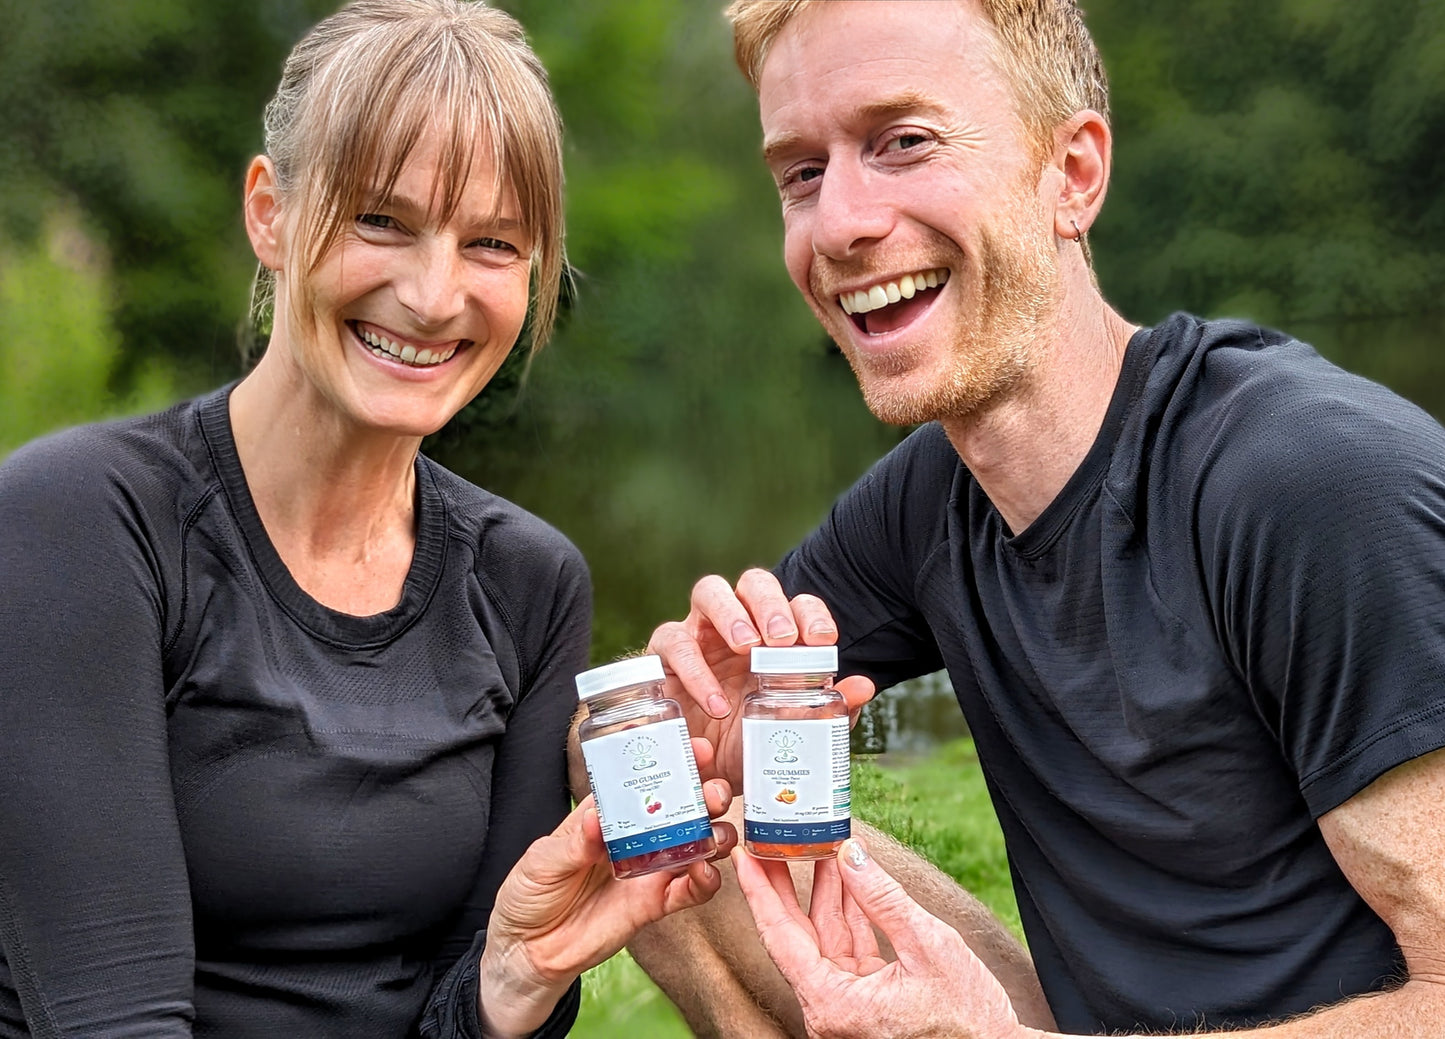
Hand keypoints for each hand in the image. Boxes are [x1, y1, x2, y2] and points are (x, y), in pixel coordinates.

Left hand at [478, 776, 736, 1036]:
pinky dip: (706, 880)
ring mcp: (648, 869)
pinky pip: (690, 890)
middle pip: (680, 807)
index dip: (671, 762)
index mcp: (607, 815)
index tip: (696, 750)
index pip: (642, 780)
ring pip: (696, 844)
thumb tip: (596, 819)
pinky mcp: (655, 903)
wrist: (529, 951)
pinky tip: (707, 871)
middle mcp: (635, 836)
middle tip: (713, 792)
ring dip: (714, 833)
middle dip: (705, 794)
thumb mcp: (542, 861)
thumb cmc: (529, 894)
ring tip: (716, 833)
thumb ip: (573, 843)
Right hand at [646, 568, 875, 786]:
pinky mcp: (662, 656)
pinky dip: (694, 668)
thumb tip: (864, 686)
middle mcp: (736, 627)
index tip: (823, 641)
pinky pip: (672, 642)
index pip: (796, 605)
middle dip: (770, 603)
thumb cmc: (746, 745)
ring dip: (730, 612)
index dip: (811, 613)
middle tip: (782, 639)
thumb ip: (826, 712)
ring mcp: (697, 634)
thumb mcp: (787, 733)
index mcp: (772, 639)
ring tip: (747, 647)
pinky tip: (715, 701)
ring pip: (708, 590)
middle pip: (753, 582)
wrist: (695, 775)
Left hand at [733, 838, 1036, 1038]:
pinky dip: (848, 913)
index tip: (745, 857)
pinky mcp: (864, 1000)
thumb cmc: (970, 1017)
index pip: (780, 938)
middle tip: (773, 841)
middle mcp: (830, 1010)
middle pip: (794, 937)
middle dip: (784, 886)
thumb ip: (883, 898)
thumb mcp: (928, 945)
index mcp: (833, 1004)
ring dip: (823, 893)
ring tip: (818, 847)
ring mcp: (846, 1006)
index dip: (760, 893)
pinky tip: (848, 879)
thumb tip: (851, 854)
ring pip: (822, 939)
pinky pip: (846, 949)